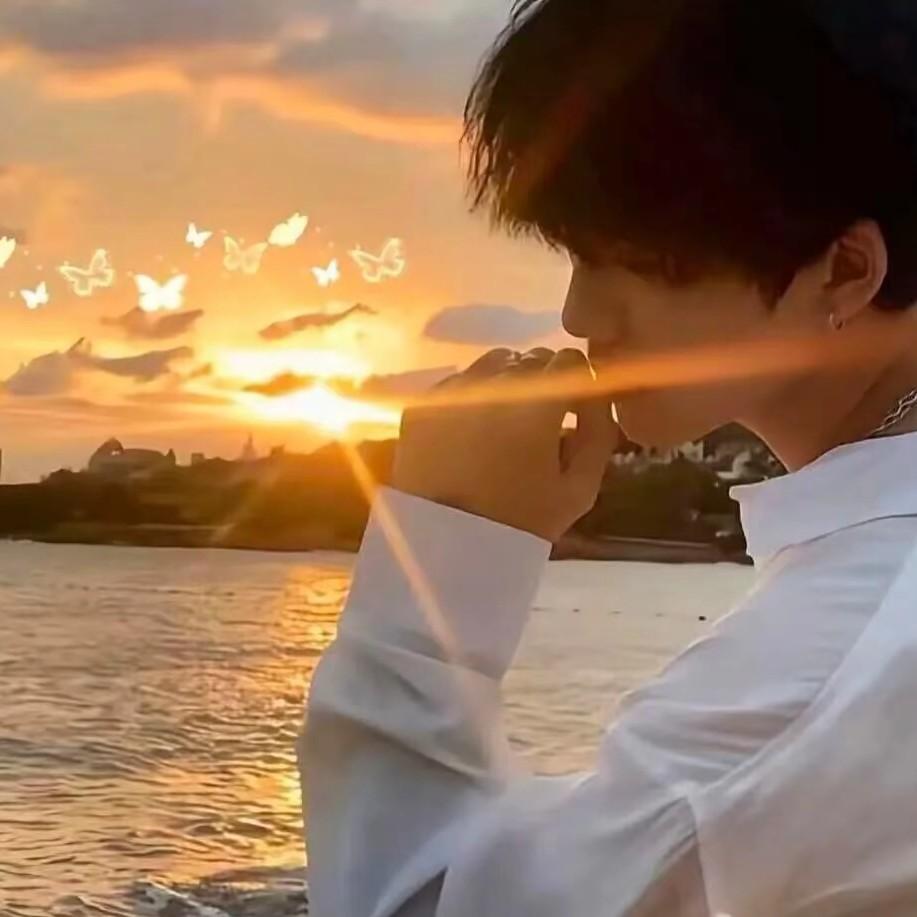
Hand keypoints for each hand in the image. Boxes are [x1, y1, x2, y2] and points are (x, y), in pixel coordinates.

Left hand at [393, 348, 619, 541]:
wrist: (443, 545)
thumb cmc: (519, 522)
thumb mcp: (578, 490)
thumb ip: (598, 435)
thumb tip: (598, 396)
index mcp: (539, 402)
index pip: (570, 360)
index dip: (577, 381)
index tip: (574, 406)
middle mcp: (495, 383)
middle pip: (531, 359)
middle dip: (543, 381)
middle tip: (540, 420)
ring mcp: (453, 390)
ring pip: (493, 364)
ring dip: (507, 382)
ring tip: (505, 423)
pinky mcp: (423, 403)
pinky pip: (458, 382)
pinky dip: (470, 396)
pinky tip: (470, 431)